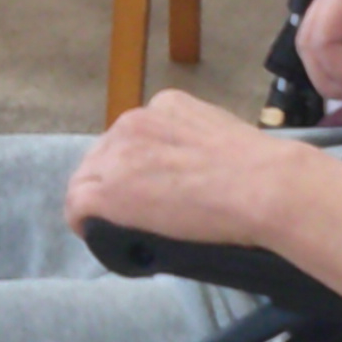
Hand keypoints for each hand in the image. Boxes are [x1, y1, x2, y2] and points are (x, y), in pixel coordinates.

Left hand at [62, 88, 318, 252]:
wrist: (265, 187)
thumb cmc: (261, 171)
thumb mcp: (222, 135)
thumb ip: (196, 143)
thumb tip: (193, 171)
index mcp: (164, 105)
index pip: (133, 135)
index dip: (137, 164)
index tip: (152, 185)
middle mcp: (134, 121)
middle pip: (105, 155)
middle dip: (115, 181)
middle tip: (137, 211)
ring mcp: (117, 156)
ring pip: (87, 179)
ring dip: (100, 202)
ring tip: (118, 226)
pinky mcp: (108, 191)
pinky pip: (77, 206)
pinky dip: (84, 223)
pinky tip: (98, 235)